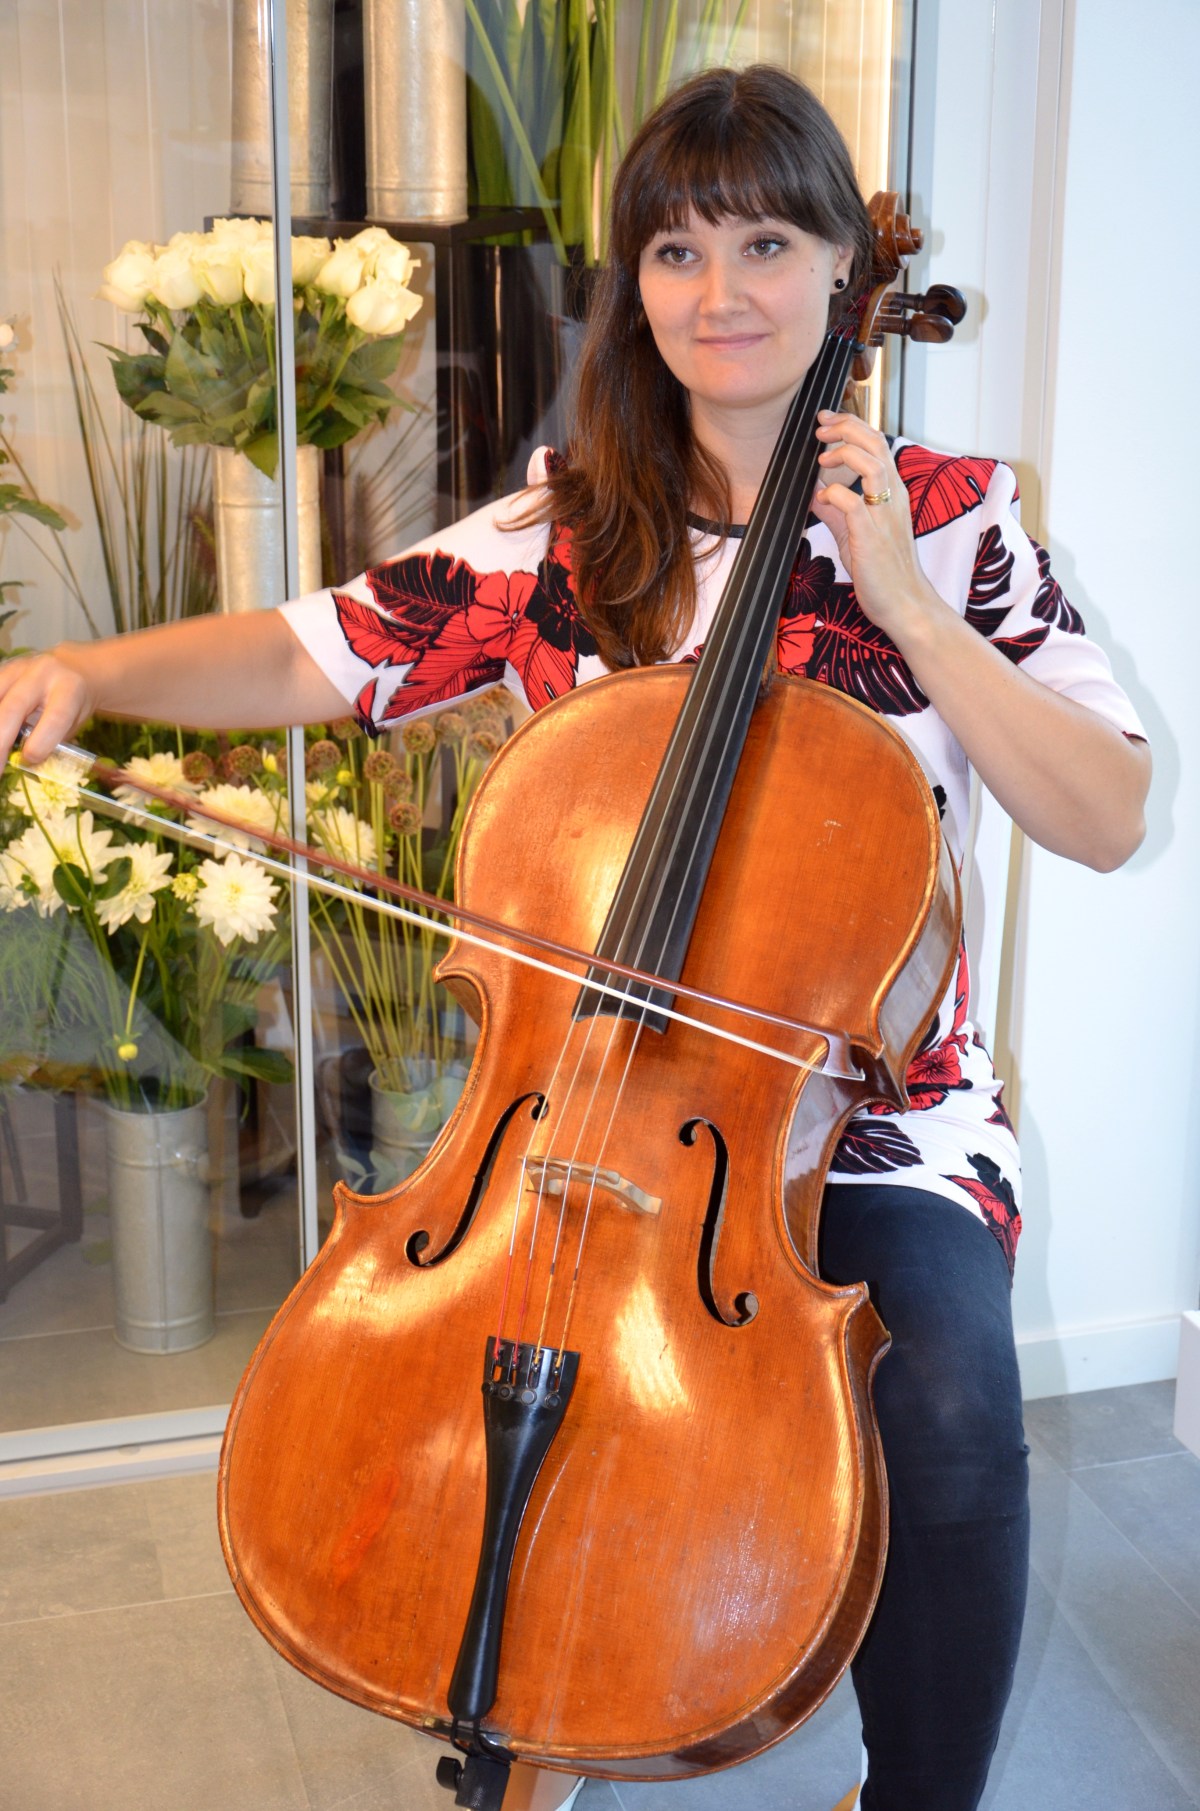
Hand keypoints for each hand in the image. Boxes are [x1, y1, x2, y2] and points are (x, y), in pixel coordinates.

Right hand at [0, 650, 94, 767]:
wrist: (73, 667)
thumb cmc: (74, 703)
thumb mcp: (74, 720)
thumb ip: (54, 739)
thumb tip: (27, 763)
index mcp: (69, 688)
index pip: (55, 717)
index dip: (41, 742)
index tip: (29, 761)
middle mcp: (42, 673)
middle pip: (14, 707)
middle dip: (1, 741)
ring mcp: (18, 668)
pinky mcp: (3, 669)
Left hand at [810, 411, 939, 643]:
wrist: (906, 604)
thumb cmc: (883, 570)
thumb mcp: (853, 532)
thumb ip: (835, 510)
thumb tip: (814, 490)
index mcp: (892, 492)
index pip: (876, 443)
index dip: (851, 425)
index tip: (825, 421)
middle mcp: (893, 497)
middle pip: (876, 443)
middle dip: (845, 427)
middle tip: (820, 427)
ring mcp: (885, 515)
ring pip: (872, 464)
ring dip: (843, 453)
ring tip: (823, 457)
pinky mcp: (872, 537)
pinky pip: (853, 503)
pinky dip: (834, 493)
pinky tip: (823, 496)